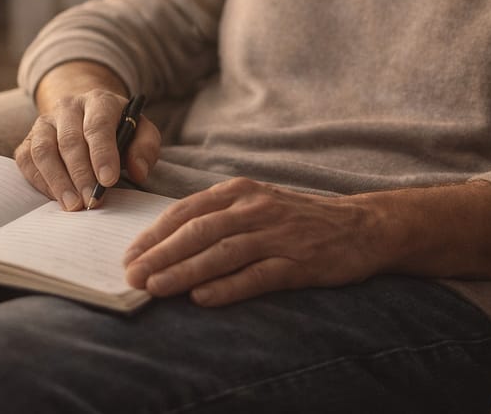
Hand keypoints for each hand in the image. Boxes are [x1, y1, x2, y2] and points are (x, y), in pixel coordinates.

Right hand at [14, 88, 160, 210]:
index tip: (108, 181)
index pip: (98, 125)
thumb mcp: (141, 132)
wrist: (87, 116)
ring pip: (43, 150)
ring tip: (73, 205)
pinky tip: (56, 198)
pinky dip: (40, 181)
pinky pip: (27, 161)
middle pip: (69, 140)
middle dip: (81, 174)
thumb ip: (145, 148)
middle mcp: (67, 107)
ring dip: (58, 181)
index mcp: (99, 101)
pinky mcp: (29, 140)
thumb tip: (138, 171)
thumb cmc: (119, 130)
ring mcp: (44, 122)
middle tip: (91, 201)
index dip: (102, 154)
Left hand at [123, 178, 383, 305]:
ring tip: (156, 288)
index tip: (129, 255)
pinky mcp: (298, 261)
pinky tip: (203, 299)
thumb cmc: (298, 218)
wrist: (362, 225)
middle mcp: (255, 208)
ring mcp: (277, 234)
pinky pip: (257, 275)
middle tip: (133, 275)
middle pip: (198, 231)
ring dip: (185, 271)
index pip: (186, 211)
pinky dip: (228, 287)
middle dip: (160, 254)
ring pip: (221, 252)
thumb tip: (168, 242)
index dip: (154, 234)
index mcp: (239, 192)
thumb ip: (217, 217)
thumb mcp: (255, 204)